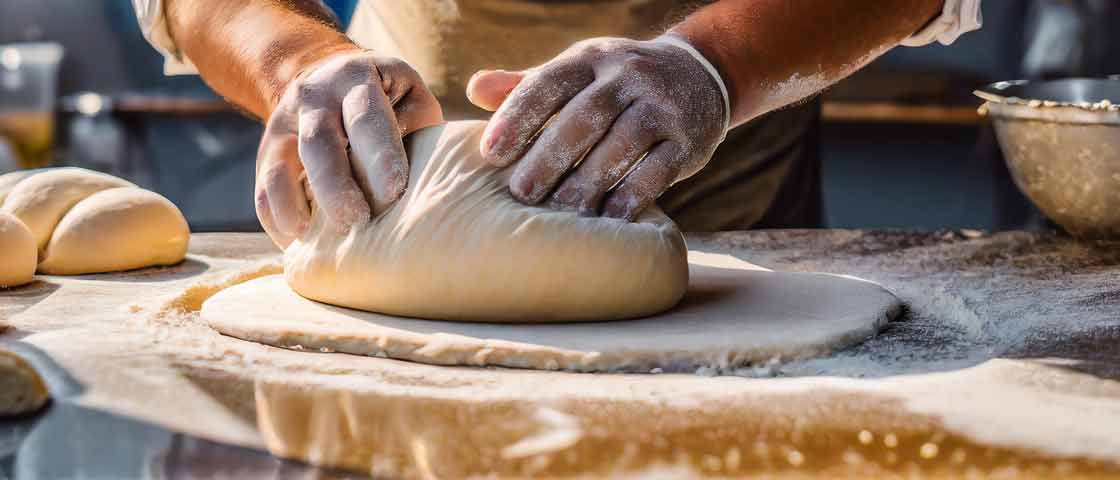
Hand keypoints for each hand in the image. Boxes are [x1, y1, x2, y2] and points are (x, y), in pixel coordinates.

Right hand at [255, 49, 442, 246]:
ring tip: (312, 238)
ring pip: (280, 168)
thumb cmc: (387, 100)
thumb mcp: (407, 94)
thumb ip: (414, 125)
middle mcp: (313, 97)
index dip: (379, 156)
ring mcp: (284, 125)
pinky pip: (264, 189)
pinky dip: (276, 218)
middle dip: (336, 186)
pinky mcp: (267, 153)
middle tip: (356, 222)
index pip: (366, 117)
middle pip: (317, 143)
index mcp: (356, 78)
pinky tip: (295, 243)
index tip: (393, 192)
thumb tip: (416, 177)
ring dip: (295, 206)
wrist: (329, 76)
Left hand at [467, 37, 725, 219]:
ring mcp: (662, 106)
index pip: (549, 83)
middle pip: (585, 115)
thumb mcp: (578, 72)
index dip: (518, 116)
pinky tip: (607, 219)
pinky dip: (632, 195)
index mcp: (591, 59)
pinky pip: (659, 169)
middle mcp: (628, 76)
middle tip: (521, 193)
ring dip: (590, 180)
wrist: (701, 75)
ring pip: (623, 142)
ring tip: (561, 211)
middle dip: (551, 155)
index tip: (490, 153)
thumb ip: (528, 85)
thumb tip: (473, 90)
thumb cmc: (618, 84)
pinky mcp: (688, 139)